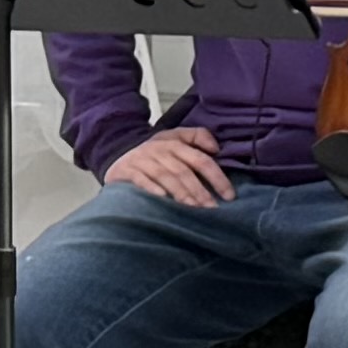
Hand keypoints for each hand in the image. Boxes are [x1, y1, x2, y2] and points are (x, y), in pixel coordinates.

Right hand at [105, 129, 235, 207]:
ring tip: (194, 210)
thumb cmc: (155, 153)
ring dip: (181, 194)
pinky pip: (141, 181)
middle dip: (200, 191)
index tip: (229, 195)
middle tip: (212, 209)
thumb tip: (216, 148)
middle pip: (184, 171)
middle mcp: (159, 150)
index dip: (217, 177)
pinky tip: (164, 200)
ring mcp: (142, 160)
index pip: (200, 159)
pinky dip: (152, 190)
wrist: (117, 155)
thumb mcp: (174, 138)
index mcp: (174, 143)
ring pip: (166, 177)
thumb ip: (197, 137)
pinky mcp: (126, 171)